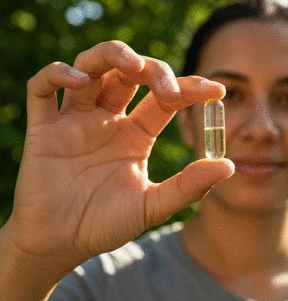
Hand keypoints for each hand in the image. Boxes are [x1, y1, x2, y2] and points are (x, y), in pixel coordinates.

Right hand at [3, 40, 233, 271]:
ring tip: (131, 65)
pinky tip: (79, 82)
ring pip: (90, 68)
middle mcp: (108, 121)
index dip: (190, 89)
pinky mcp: (43, 127)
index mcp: (135, 136)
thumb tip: (230, 166)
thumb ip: (188, 187)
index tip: (217, 90)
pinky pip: (43, 88)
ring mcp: (75, 121)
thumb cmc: (106, 225)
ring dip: (110, 56)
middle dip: (153, 71)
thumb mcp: (153, 206)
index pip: (165, 99)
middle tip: (169, 89)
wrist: (62, 244)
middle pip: (130, 74)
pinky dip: (58, 75)